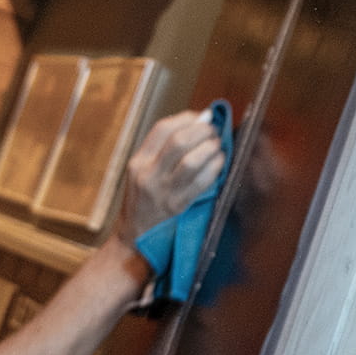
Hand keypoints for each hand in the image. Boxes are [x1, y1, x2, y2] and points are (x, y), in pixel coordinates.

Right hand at [116, 108, 224, 243]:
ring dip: (210, 149)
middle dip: (202, 131)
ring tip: (218, 146)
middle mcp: (147, 174)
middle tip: (215, 131)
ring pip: (191, 161)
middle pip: (179, 141)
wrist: (135, 237)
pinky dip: (214, 169)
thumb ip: (163, 150)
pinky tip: (220, 164)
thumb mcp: (143, 172)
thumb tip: (199, 121)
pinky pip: (200, 183)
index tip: (202, 117)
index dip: (186, 118)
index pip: (162, 129)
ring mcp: (162, 191)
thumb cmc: (144, 201)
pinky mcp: (176, 206)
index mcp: (137, 161)